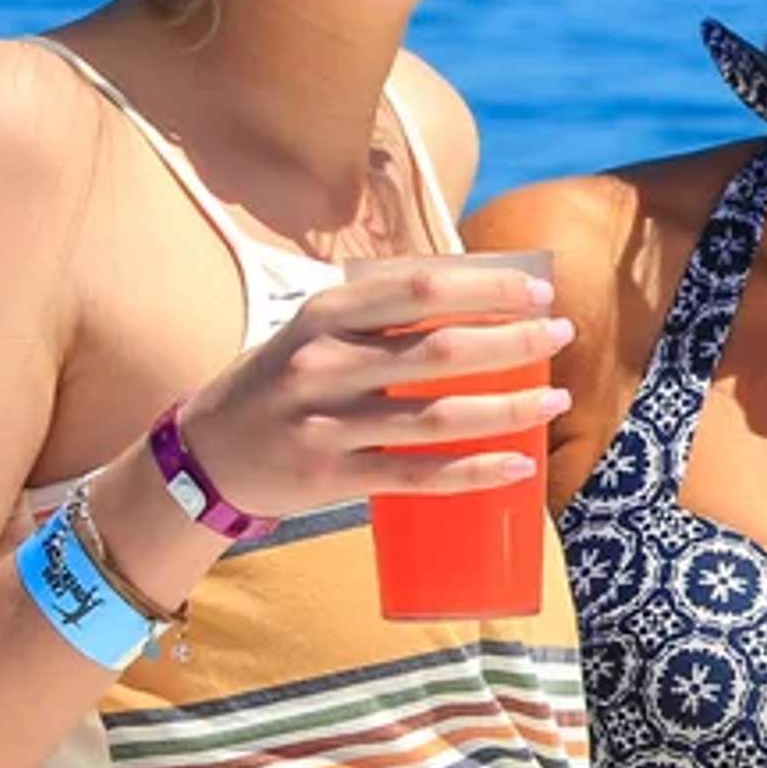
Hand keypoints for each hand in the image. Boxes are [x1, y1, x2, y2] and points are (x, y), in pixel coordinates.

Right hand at [175, 258, 574, 522]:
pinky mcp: (331, 478)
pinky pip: (416, 477)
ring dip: (508, 410)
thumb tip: (479, 300)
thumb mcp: (316, 330)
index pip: (419, 289)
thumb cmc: (282, 381)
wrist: (205, 453)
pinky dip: (474, 472)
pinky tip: (518, 465)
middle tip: (561, 336)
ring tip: (555, 402)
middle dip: (513, 342)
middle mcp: (324, 364)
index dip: (486, 289)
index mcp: (325, 314)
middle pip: (439, 352)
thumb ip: (382, 315)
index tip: (538, 293)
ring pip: (436, 419)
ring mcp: (325, 425)